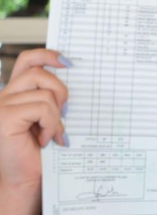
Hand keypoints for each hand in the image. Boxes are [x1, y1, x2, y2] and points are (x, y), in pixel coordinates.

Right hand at [0, 49, 68, 213]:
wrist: (26, 179)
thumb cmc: (38, 150)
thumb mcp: (48, 117)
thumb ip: (51, 97)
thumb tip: (72, 75)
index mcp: (14, 92)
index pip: (27, 60)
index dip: (47, 55)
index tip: (68, 62)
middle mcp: (4, 96)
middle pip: (39, 74)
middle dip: (60, 92)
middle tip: (63, 114)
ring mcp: (1, 106)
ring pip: (45, 94)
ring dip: (56, 116)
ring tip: (52, 133)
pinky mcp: (5, 118)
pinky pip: (42, 109)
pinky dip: (51, 124)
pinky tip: (46, 140)